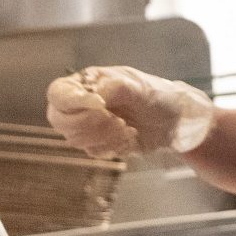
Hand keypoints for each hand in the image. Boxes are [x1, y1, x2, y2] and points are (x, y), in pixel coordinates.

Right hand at [44, 66, 218, 159]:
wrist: (177, 122)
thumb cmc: (158, 96)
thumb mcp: (137, 86)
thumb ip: (111, 88)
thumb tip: (91, 97)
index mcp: (88, 83)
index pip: (58, 93)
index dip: (73, 103)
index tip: (100, 105)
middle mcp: (83, 104)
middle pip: (59, 120)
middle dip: (88, 124)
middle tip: (115, 121)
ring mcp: (89, 125)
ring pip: (75, 139)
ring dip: (103, 137)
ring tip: (127, 128)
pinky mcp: (100, 143)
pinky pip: (93, 152)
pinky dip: (113, 147)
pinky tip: (131, 137)